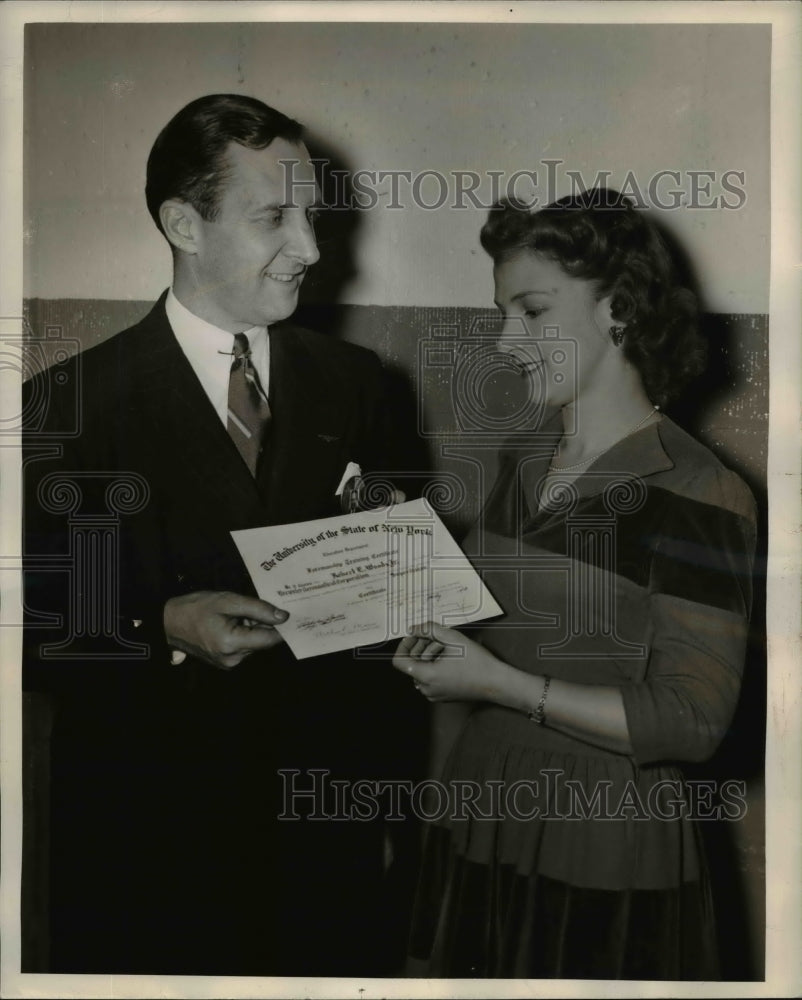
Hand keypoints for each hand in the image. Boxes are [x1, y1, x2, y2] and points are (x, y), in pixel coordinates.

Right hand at [163, 590, 288, 669]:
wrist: (168, 623)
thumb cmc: (196, 608)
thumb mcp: (228, 601)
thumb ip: (257, 609)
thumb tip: (283, 617)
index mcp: (232, 644)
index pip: (270, 638)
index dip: (282, 626)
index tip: (291, 612)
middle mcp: (233, 659)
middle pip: (262, 641)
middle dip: (263, 624)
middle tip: (257, 606)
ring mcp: (228, 663)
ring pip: (254, 644)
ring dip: (252, 629)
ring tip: (238, 614)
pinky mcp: (225, 662)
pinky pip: (244, 647)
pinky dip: (244, 634)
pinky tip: (233, 623)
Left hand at [392, 621, 504, 702]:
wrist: (495, 683)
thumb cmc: (477, 663)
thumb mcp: (453, 639)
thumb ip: (429, 630)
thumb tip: (414, 629)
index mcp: (426, 676)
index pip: (399, 661)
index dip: (404, 645)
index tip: (414, 636)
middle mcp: (426, 688)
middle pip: (411, 663)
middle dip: (420, 647)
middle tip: (435, 636)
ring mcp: (433, 694)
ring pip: (421, 670)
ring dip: (428, 655)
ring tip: (446, 647)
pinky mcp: (441, 695)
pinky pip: (429, 678)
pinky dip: (434, 665)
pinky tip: (449, 658)